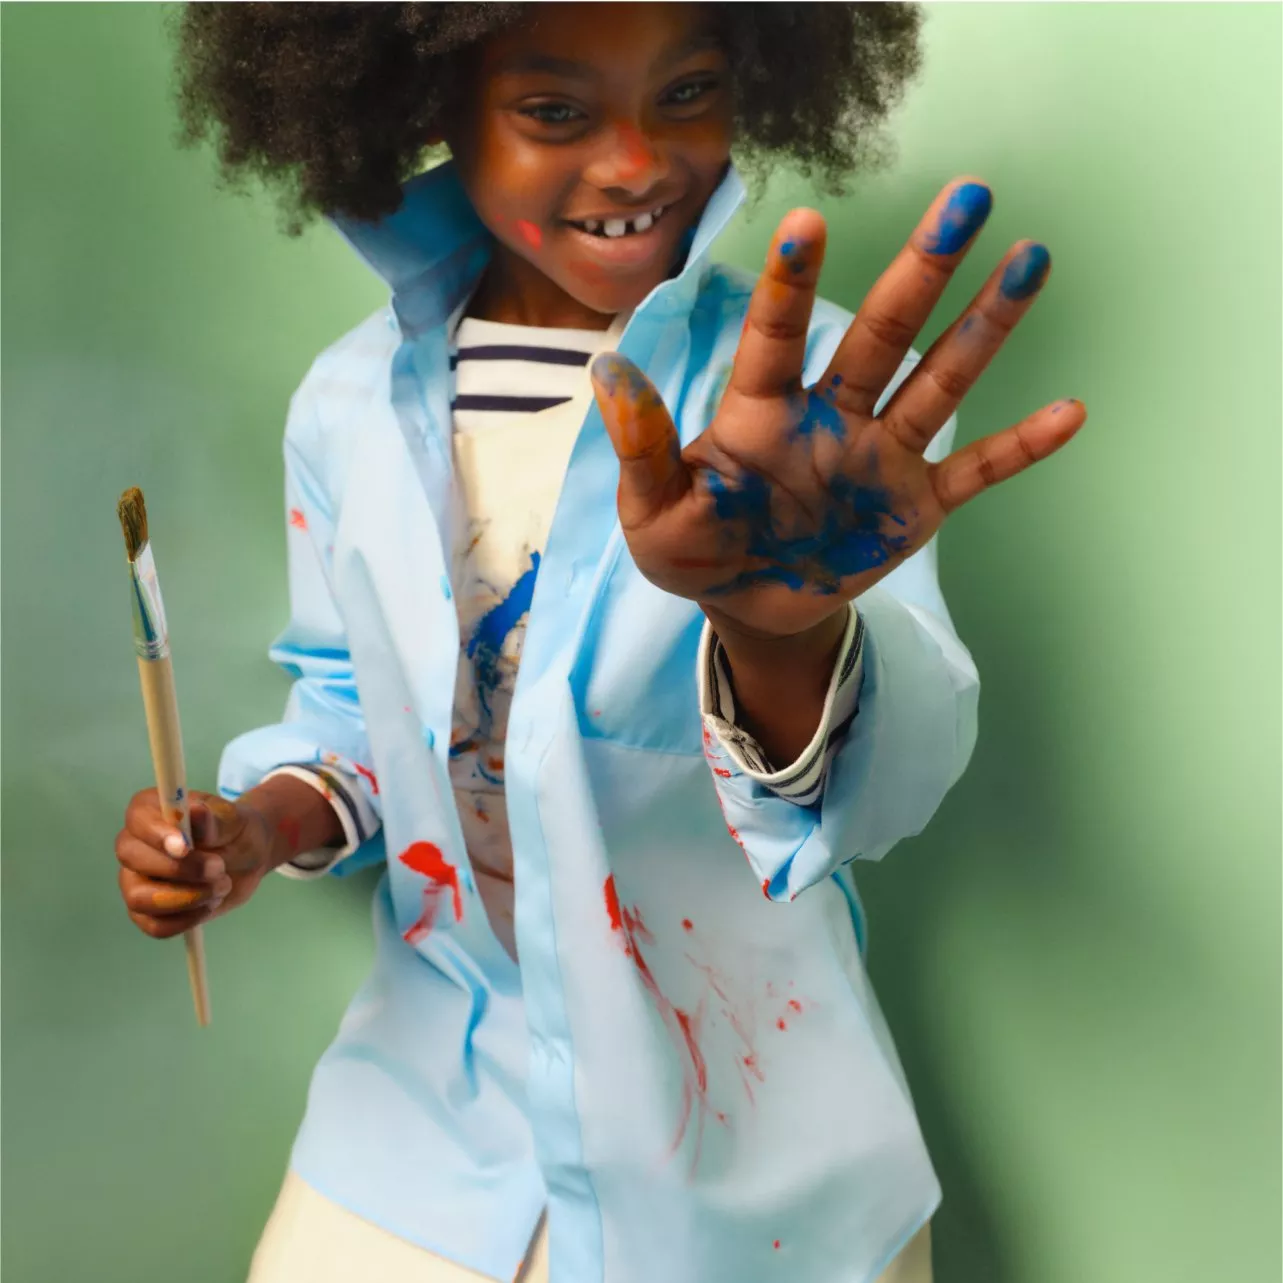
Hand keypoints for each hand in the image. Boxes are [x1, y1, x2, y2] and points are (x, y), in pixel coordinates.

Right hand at [115, 789, 275, 938]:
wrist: (246, 858)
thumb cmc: (233, 831)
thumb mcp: (233, 820)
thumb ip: (213, 820)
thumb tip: (195, 812)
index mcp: (150, 812)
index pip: (137, 820)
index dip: (156, 835)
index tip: (185, 847)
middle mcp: (135, 845)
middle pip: (133, 858)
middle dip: (179, 869)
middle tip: (219, 868)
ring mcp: (135, 881)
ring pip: (139, 898)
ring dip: (186, 898)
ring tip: (221, 886)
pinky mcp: (147, 912)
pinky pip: (154, 926)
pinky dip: (186, 920)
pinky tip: (210, 904)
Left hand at [590, 177, 1085, 639]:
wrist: (748, 606)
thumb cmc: (693, 551)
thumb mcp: (653, 514)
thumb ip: (642, 449)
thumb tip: (608, 371)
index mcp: (760, 414)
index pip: (775, 338)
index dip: (791, 284)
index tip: (806, 222)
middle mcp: (828, 418)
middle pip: (880, 335)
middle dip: (921, 270)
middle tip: (967, 198)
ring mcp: (877, 457)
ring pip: (936, 382)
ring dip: (983, 326)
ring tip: (1029, 260)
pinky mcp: (913, 506)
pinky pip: (974, 471)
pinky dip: (1018, 447)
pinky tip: (1070, 411)